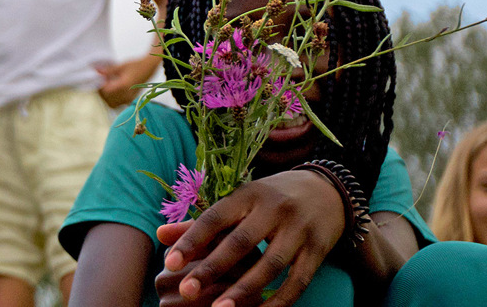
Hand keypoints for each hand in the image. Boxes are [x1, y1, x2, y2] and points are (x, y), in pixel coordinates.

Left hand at [96, 57, 152, 106]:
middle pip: (107, 98)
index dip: (100, 86)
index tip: (99, 79)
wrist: (148, 68)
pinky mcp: (130, 101)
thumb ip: (108, 70)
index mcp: (124, 85)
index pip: (105, 91)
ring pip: (111, 103)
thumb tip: (96, 71)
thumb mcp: (121, 66)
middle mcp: (127, 95)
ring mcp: (129, 99)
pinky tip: (113, 91)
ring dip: (106, 97)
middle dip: (102, 91)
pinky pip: (117, 104)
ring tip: (108, 86)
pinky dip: (112, 100)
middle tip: (103, 82)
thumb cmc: (135, 65)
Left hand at [157, 170, 344, 306]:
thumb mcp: (239, 203)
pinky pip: (297, 282)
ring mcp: (298, 230)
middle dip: (211, 269)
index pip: (215, 217)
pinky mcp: (317, 250)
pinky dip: (277, 302)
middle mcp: (274, 209)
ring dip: (243, 291)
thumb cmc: (270, 199)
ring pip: (269, 266)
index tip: (168, 262)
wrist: (327, 191)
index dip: (191, 240)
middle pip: (240, 242)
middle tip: (186, 292)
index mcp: (249, 194)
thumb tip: (159, 235)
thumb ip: (200, 223)